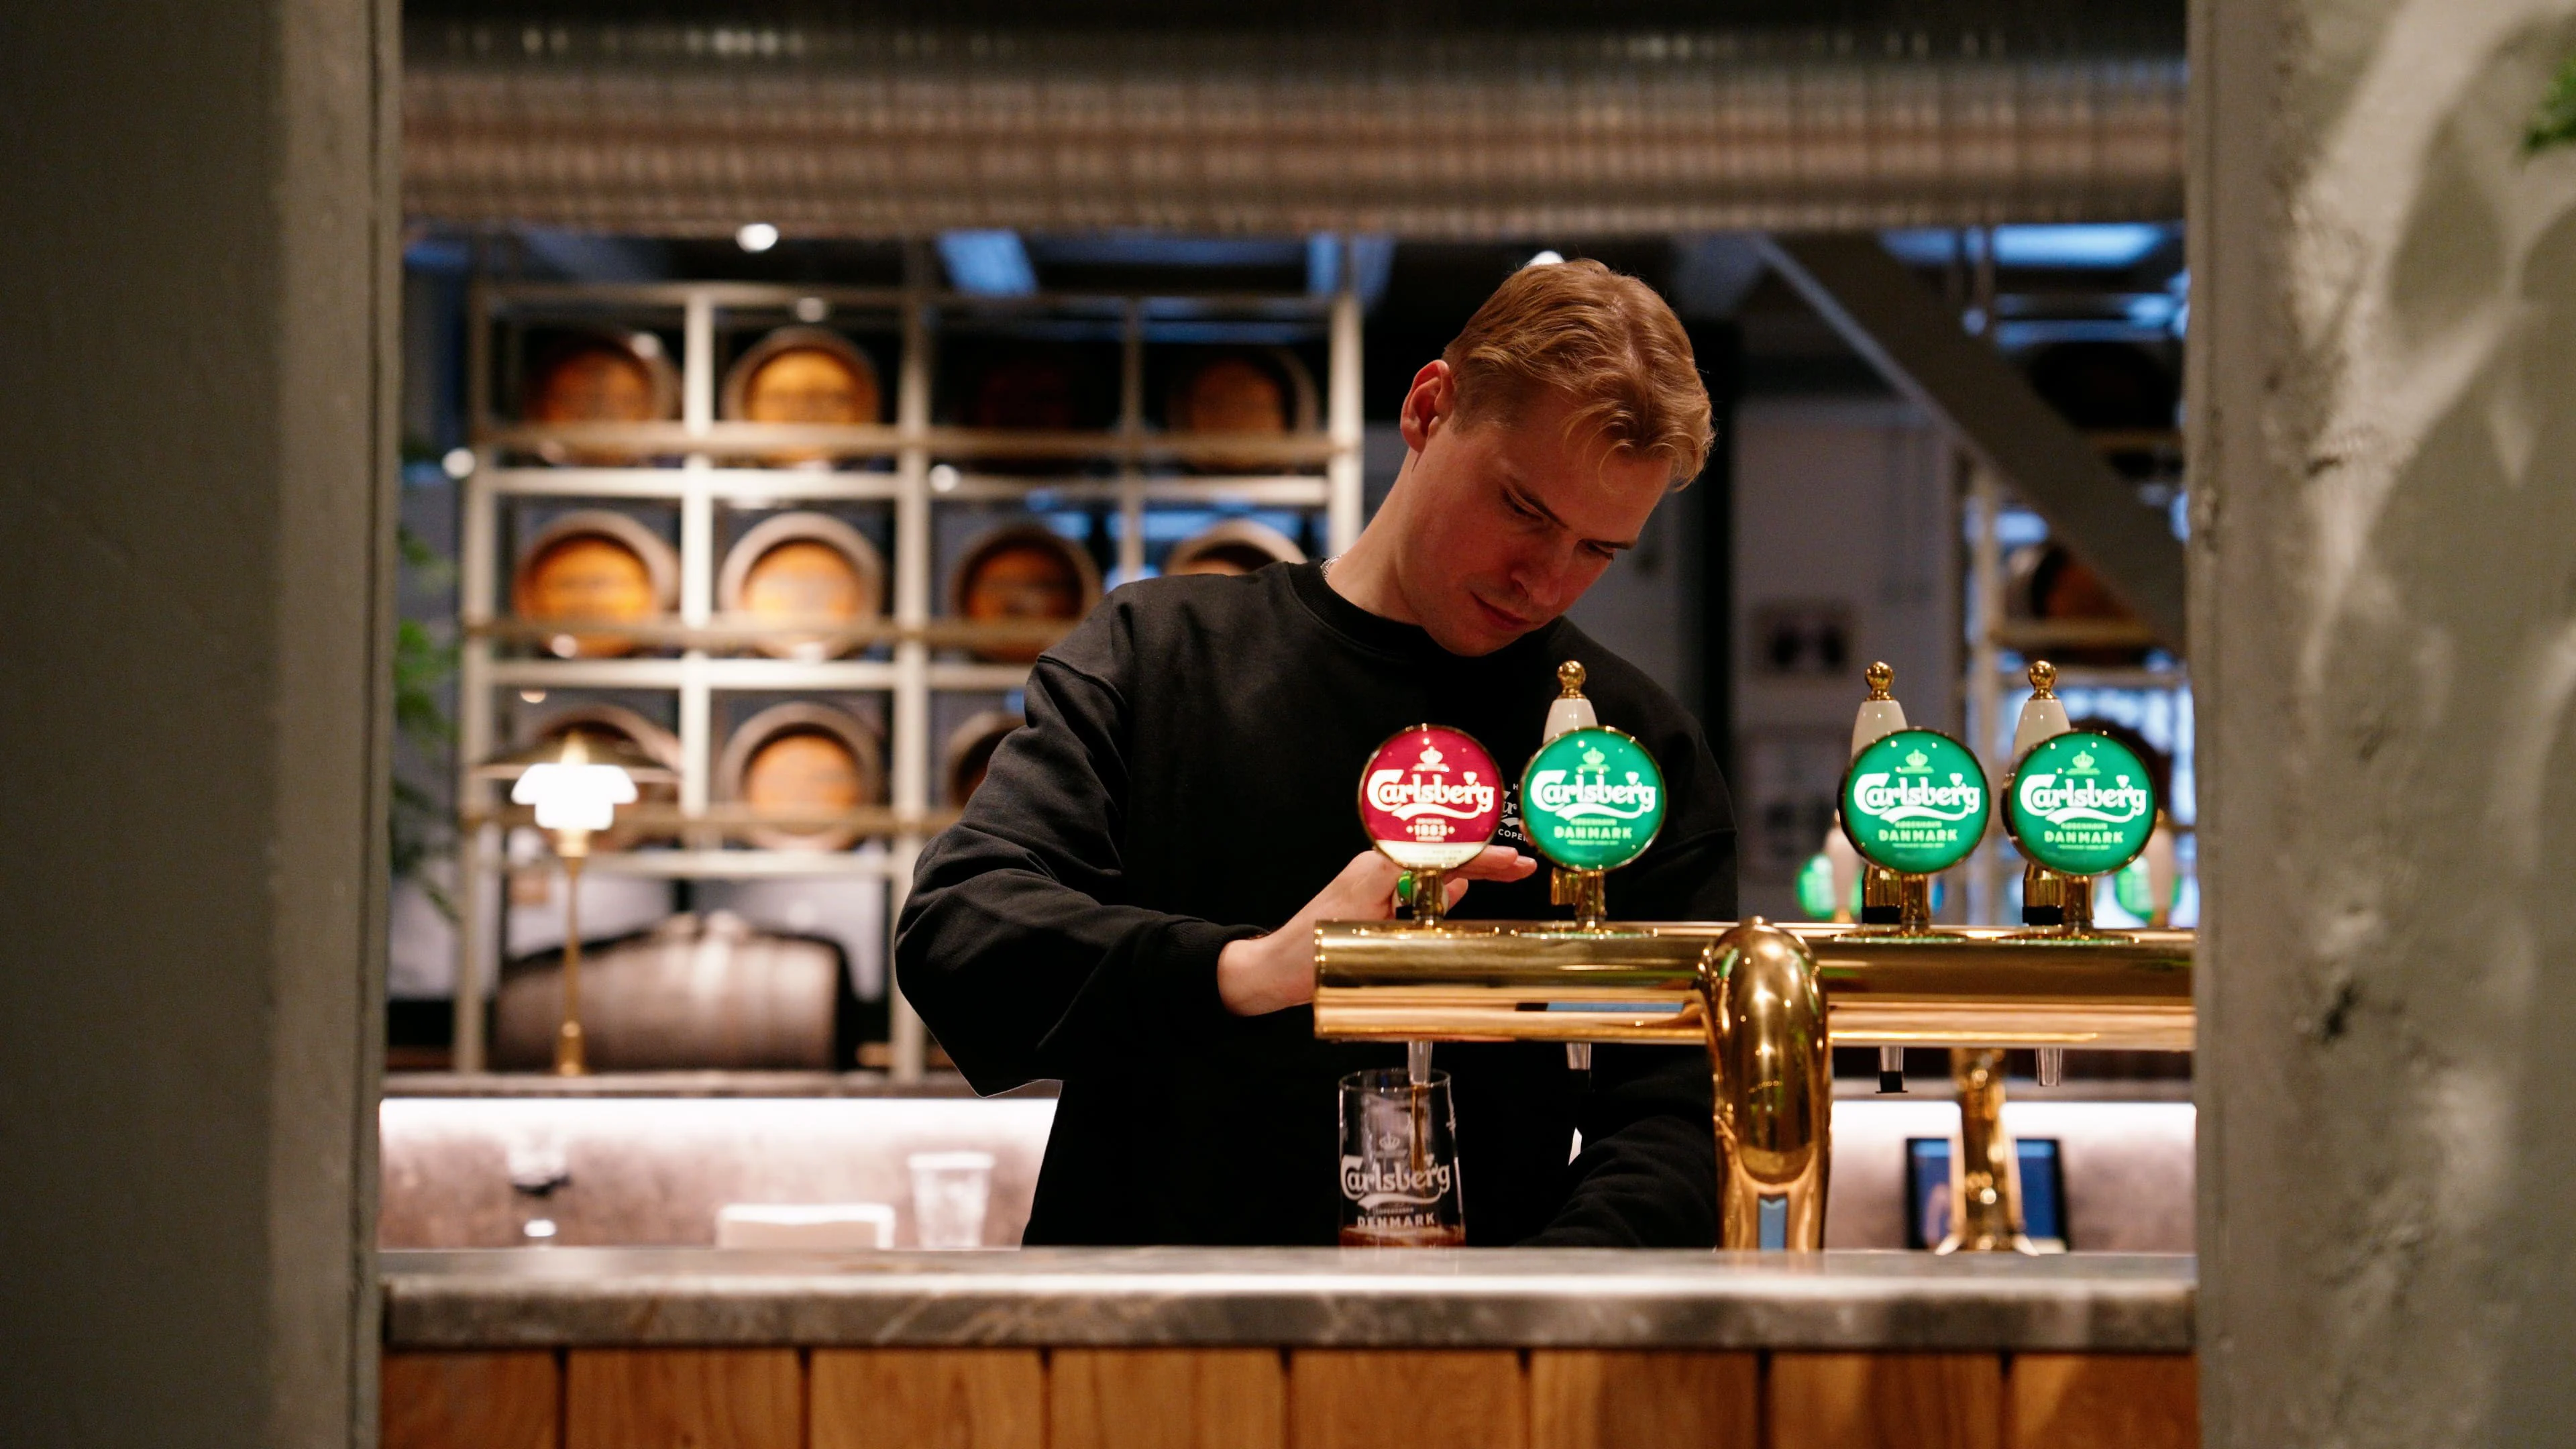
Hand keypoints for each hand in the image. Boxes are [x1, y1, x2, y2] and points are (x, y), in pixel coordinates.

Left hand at [1216, 846, 1536, 1015]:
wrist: (1276, 969)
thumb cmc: (1311, 952)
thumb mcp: (1370, 929)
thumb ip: (1417, 907)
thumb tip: (1458, 888)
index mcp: (1378, 867)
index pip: (1440, 852)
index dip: (1480, 855)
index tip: (1512, 859)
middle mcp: (1378, 868)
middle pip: (1442, 856)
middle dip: (1483, 859)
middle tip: (1522, 865)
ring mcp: (1375, 883)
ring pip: (1434, 869)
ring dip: (1471, 870)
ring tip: (1507, 872)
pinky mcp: (1373, 900)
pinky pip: (1419, 886)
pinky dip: (1448, 886)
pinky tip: (1467, 890)